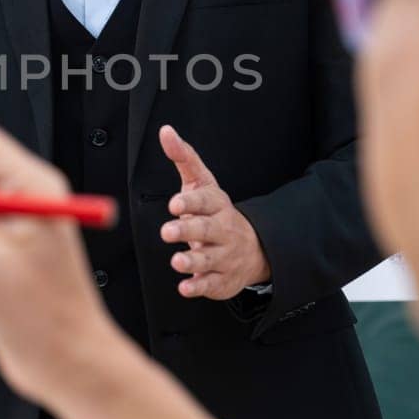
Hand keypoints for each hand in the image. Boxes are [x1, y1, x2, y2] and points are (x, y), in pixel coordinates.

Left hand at [158, 125, 270, 299]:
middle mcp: (223, 230)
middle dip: (187, 230)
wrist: (253, 248)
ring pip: (209, 260)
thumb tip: (165, 131)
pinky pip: (211, 285)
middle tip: (167, 231)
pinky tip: (186, 287)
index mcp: (217, 205)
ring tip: (176, 260)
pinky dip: (198, 287)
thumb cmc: (215, 212)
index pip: (206, 201)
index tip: (174, 204)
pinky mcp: (221, 280)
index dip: (190, 203)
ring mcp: (224, 256)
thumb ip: (184, 158)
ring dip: (192, 261)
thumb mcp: (202, 184)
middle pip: (207, 230)